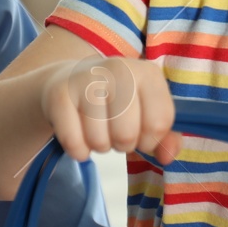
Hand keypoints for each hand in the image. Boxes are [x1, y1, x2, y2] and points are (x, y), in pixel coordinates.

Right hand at [37, 55, 179, 164]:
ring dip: (100, 146)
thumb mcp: (145, 112)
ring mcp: (87, 79)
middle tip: (115, 132)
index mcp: (148, 73)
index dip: (151, 141)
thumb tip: (168, 156)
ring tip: (98, 130)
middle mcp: (118, 70)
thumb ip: (165, 136)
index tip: (141, 134)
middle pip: (128, 135)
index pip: (159, 123)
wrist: (72, 79)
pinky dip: (78, 150)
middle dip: (123, 145)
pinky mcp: (59, 93)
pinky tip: (79, 136)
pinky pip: (74, 143)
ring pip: (99, 141)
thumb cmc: (117, 102)